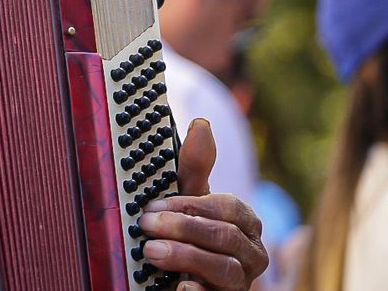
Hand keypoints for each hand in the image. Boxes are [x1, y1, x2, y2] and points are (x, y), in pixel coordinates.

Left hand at [137, 118, 268, 290]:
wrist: (188, 280)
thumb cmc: (192, 233)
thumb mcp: (191, 199)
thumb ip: (195, 167)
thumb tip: (201, 123)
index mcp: (246, 223)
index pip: (229, 208)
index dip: (191, 204)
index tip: (156, 204)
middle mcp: (251, 254)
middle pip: (226, 238)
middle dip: (183, 228)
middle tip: (147, 224)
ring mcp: (241, 282)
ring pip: (224, 269)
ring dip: (185, 256)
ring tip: (150, 251)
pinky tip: (178, 286)